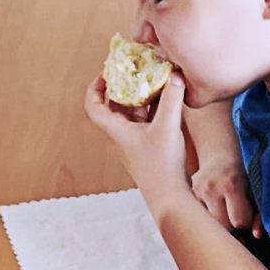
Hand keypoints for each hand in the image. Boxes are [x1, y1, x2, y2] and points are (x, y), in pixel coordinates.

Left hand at [83, 69, 190, 202]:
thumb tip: (175, 75)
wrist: (171, 198)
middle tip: (136, 71)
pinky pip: (147, 123)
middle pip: (115, 106)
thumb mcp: (167, 127)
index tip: (106, 73)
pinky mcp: (149, 149)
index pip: (94, 106)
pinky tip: (168, 101)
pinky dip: (154, 109)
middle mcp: (123, 136)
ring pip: (133, 114)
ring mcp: (136, 143)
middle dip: (124, 87)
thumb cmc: (163, 167)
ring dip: (142, 98)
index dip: (95, 88)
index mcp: (117, 131)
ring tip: (155, 82)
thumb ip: (171, 99)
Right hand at [191, 152, 260, 235]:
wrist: (218, 157)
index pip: (239, 221)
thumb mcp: (253, 194)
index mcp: (232, 186)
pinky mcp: (188, 196)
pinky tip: (210, 211)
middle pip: (223, 226)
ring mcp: (197, 192)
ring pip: (208, 225)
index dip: (244, 223)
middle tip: (233, 219)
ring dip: (217, 225)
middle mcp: (212, 188)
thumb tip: (257, 236)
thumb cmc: (240, 179)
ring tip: (222, 216)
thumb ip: (258, 216)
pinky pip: (197, 218)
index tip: (244, 217)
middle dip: (231, 228)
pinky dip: (205, 220)